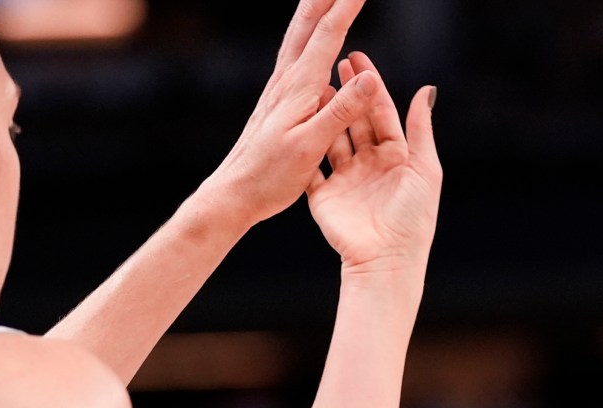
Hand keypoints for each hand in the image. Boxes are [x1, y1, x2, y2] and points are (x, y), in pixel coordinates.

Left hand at [199, 0, 386, 228]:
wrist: (233, 193)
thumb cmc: (270, 177)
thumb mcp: (310, 147)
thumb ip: (340, 111)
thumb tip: (369, 78)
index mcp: (298, 88)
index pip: (328, 35)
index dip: (347, 6)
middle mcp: (286, 81)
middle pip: (307, 23)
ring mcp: (279, 89)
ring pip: (299, 35)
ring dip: (315, 9)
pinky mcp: (277, 101)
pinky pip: (297, 56)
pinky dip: (310, 36)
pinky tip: (314, 42)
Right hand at [306, 53, 440, 271]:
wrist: (385, 260)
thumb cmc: (413, 218)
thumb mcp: (423, 168)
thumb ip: (419, 129)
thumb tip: (426, 89)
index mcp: (395, 157)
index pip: (381, 113)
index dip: (370, 86)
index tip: (357, 58)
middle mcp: (369, 165)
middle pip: (355, 120)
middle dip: (346, 93)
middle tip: (334, 63)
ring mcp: (345, 178)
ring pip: (331, 137)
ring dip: (324, 113)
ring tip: (313, 85)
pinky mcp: (324, 194)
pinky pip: (312, 166)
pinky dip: (305, 144)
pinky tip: (298, 120)